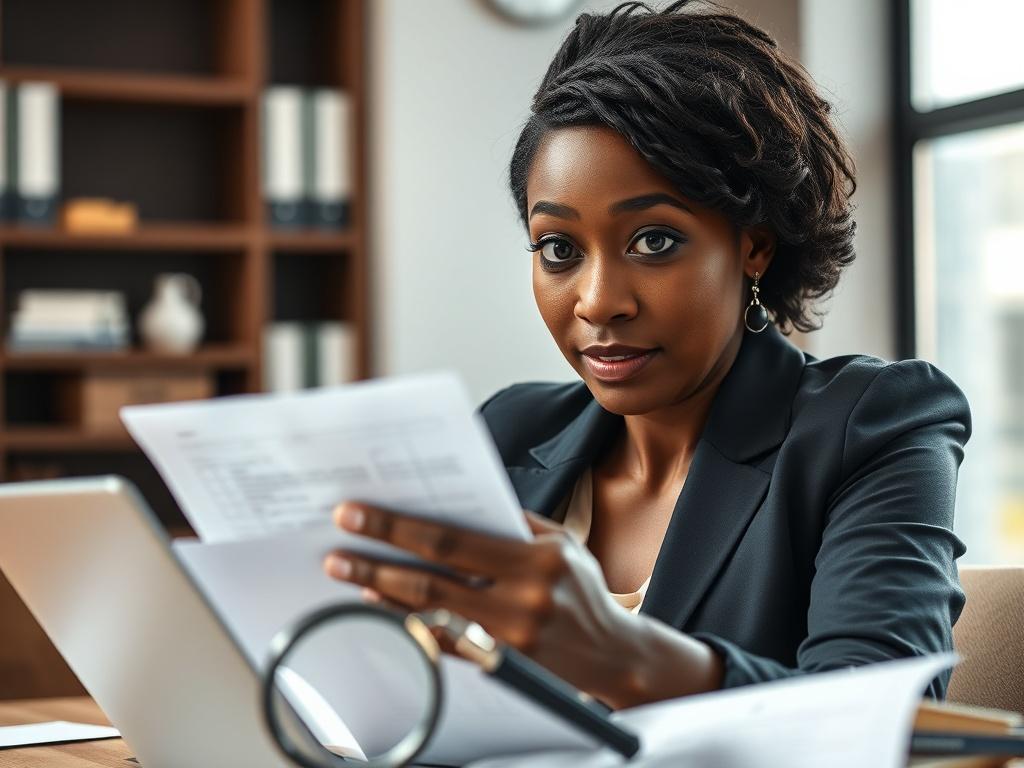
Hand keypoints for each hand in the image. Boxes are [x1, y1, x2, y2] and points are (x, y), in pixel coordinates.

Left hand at [323, 501, 646, 707]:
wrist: (614, 655)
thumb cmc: (580, 588)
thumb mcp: (559, 542)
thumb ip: (511, 523)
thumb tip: (449, 501)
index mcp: (537, 560)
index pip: (452, 541)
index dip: (398, 527)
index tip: (356, 513)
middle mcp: (522, 602)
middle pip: (431, 579)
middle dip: (376, 558)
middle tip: (336, 544)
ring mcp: (509, 642)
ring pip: (428, 614)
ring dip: (381, 591)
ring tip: (345, 570)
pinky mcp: (499, 668)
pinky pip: (440, 643)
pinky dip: (405, 621)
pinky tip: (378, 602)